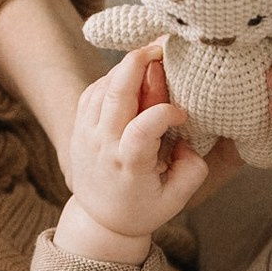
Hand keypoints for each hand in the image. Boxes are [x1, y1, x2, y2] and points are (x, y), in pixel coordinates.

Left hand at [53, 44, 206, 263]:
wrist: (99, 221)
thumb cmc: (143, 208)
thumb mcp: (177, 200)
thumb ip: (192, 168)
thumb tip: (189, 136)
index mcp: (129, 166)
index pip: (142, 128)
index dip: (166, 112)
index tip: (182, 115)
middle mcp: (104, 146)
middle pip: (116, 93)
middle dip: (138, 63)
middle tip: (160, 49)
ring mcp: (86, 134)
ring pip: (102, 87)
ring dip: (125, 68)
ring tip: (149, 61)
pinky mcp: (79, 127)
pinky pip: (92, 91)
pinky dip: (111, 78)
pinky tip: (130, 77)